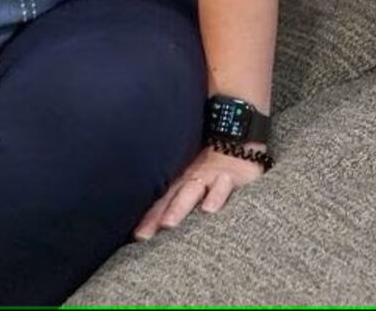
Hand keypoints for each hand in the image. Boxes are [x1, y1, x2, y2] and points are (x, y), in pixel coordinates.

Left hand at [133, 144, 267, 240]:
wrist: (240, 139)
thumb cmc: (216, 162)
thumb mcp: (195, 175)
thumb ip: (180, 194)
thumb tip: (162, 218)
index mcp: (180, 180)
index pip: (160, 201)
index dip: (147, 218)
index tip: (135, 237)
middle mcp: (191, 179)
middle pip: (170, 200)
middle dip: (156, 217)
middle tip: (142, 235)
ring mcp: (209, 176)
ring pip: (191, 193)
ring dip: (179, 207)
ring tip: (168, 223)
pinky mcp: (230, 175)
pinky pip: (223, 185)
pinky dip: (217, 196)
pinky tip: (209, 210)